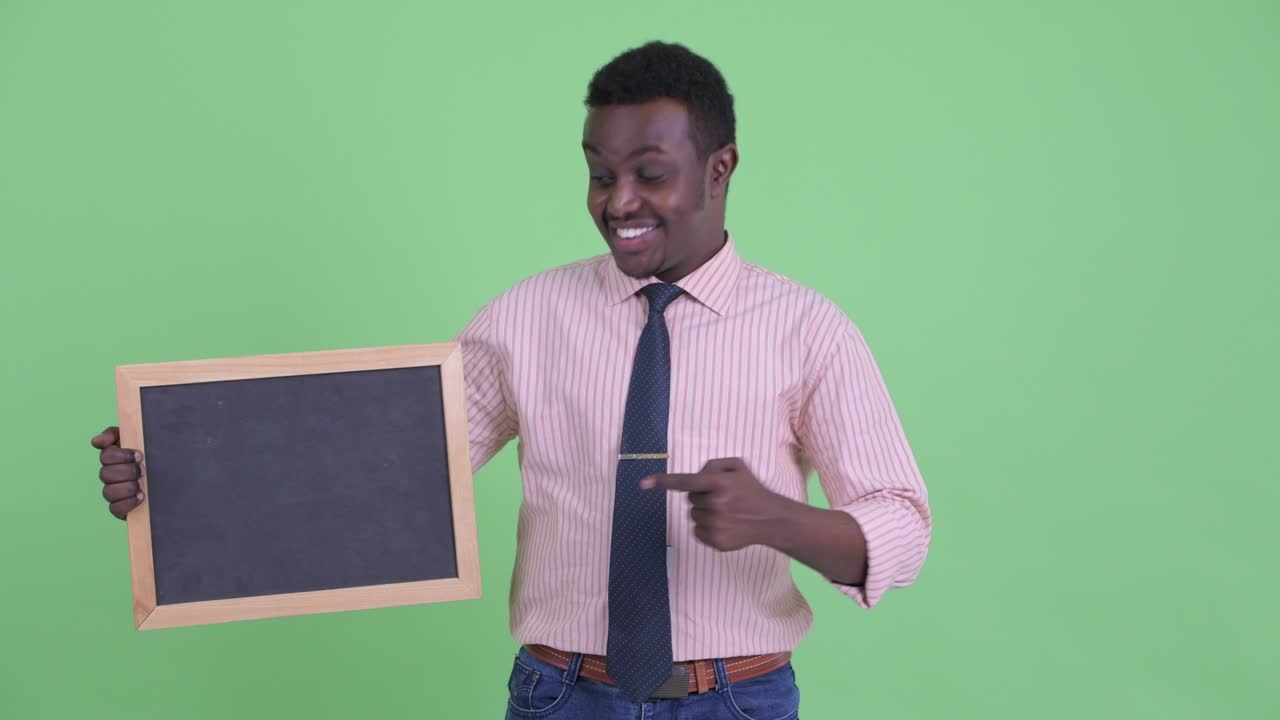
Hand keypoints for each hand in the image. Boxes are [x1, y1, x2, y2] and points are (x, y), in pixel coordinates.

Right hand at [91, 426, 144, 519]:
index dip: (121, 456)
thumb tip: (95, 442)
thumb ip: (115, 434)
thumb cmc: (151, 456)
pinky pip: (115, 509)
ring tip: (142, 485)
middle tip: (143, 470)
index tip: (140, 455)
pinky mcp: (120, 508)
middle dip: (127, 472)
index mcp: (113, 458)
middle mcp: (110, 476)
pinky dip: (127, 503)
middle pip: (105, 474)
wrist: (171, 479)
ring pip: (108, 492)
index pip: (106, 456)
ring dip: (127, 487)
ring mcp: (114, 492)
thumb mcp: (139, 439)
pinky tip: (141, 497)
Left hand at [641, 457, 789, 551]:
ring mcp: (716, 525)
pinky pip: (697, 531)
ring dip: (705, 512)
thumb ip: (712, 465)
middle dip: (702, 497)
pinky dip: (707, 528)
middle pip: (690, 500)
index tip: (643, 483)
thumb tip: (693, 478)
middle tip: (723, 498)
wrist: (771, 519)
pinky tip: (726, 525)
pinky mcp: (716, 541)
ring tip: (727, 512)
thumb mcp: (736, 466)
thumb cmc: (750, 490)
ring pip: (693, 516)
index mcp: (719, 483)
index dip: (662, 482)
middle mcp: (716, 504)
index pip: (685, 481)